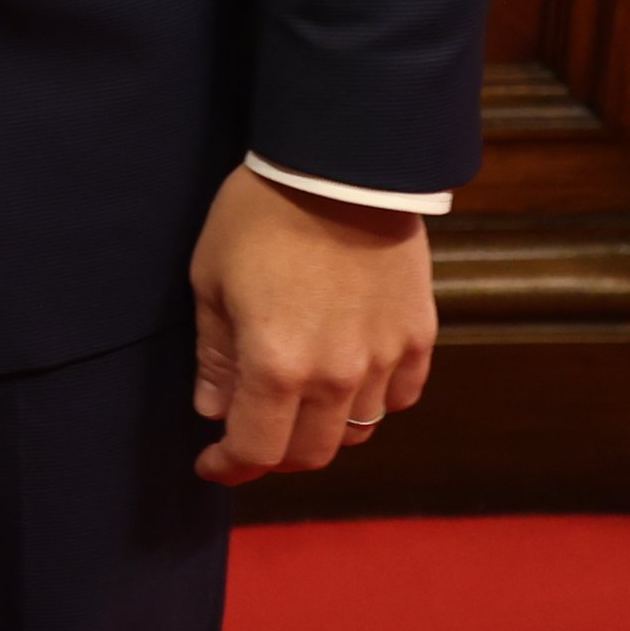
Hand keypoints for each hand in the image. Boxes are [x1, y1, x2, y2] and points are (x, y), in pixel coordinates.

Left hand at [187, 163, 434, 484]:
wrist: (340, 164)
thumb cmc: (260, 214)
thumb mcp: (212, 279)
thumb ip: (215, 355)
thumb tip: (213, 409)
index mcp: (277, 365)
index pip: (257, 451)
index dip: (230, 466)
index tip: (212, 463)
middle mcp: (336, 376)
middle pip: (312, 453)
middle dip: (275, 454)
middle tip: (252, 432)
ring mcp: (384, 358)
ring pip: (358, 430)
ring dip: (324, 428)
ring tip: (299, 401)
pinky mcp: (418, 335)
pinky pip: (401, 395)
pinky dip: (373, 400)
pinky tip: (350, 378)